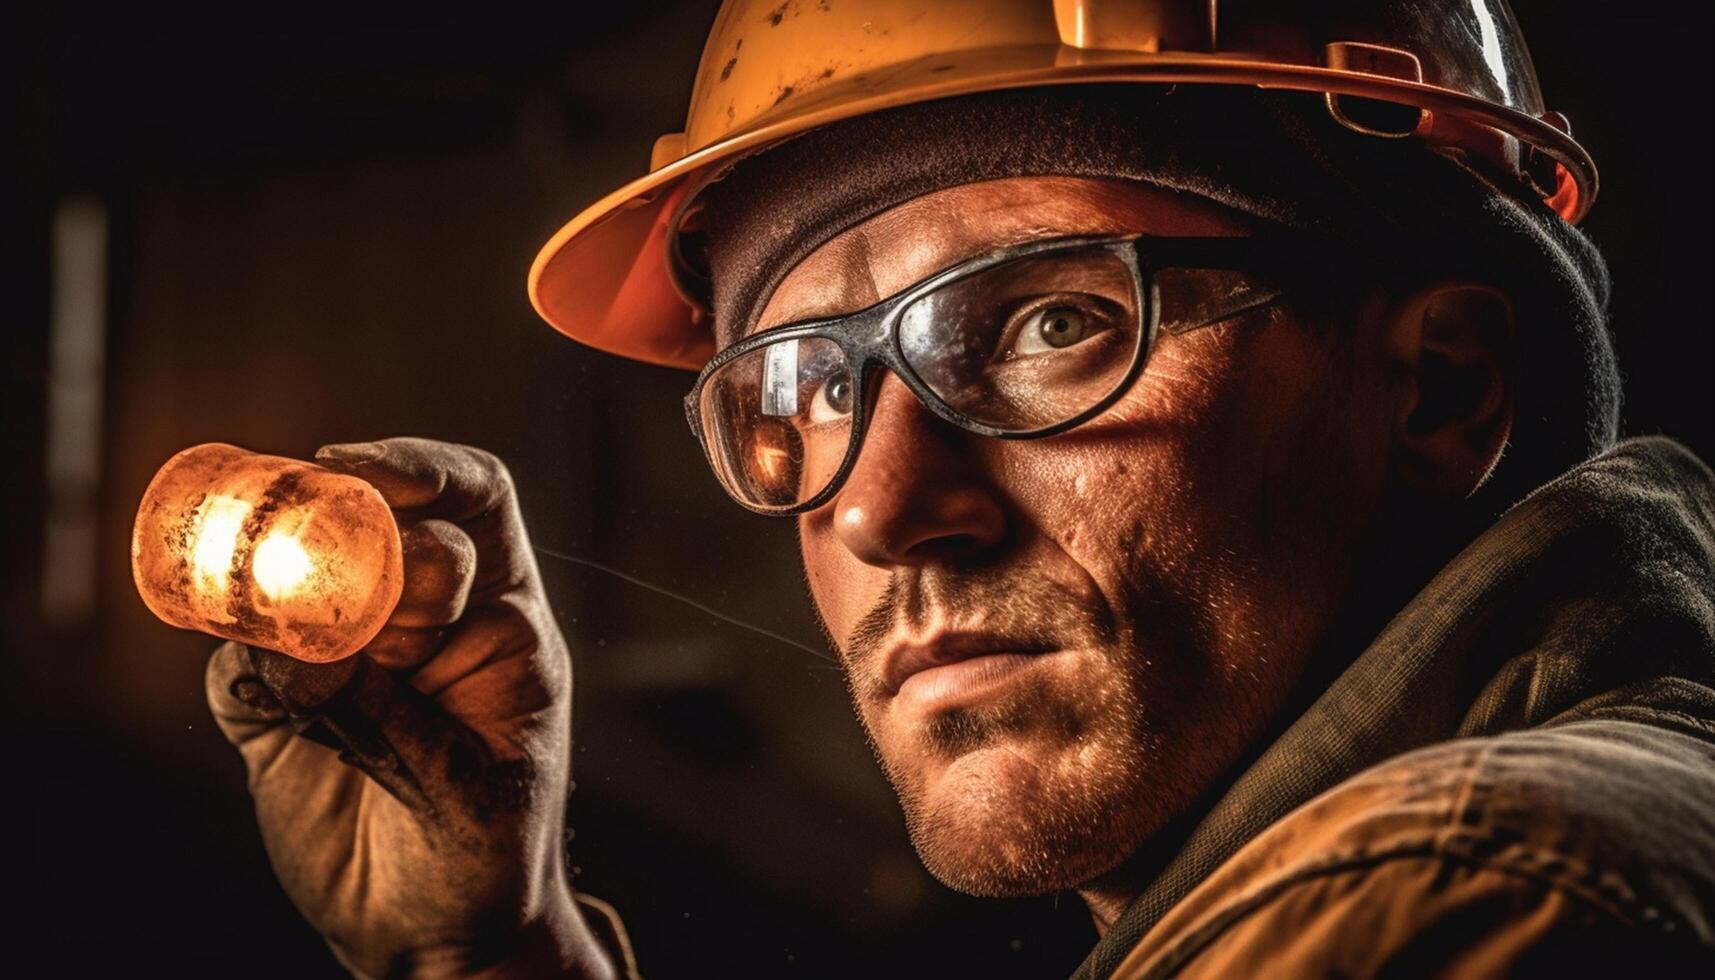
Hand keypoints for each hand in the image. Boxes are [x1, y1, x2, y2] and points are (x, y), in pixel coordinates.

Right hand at [205, 438, 616, 978]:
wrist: (435, 937)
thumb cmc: (487, 853)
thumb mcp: (471, 790)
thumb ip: (395, 719)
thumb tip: (307, 657)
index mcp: (498, 619)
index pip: (472, 504)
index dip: (421, 470)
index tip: (359, 470)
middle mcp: (420, 621)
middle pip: (374, 529)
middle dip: (341, 530)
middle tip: (310, 555)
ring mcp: (345, 660)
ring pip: (293, 586)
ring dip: (274, 595)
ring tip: (272, 626)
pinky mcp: (278, 709)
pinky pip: (241, 665)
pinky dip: (242, 671)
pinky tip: (267, 702)